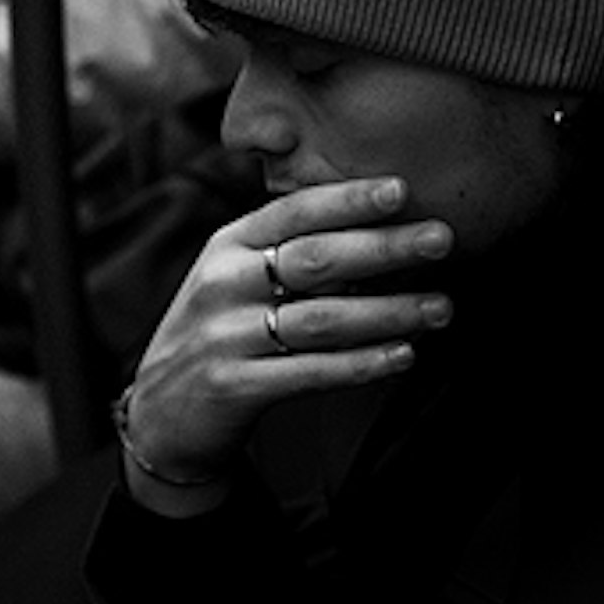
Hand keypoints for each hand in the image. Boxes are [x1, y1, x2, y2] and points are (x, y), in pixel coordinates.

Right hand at [116, 176, 450, 501]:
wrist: (161, 414)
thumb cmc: (219, 333)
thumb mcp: (234, 277)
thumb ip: (286, 249)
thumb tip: (378, 228)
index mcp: (228, 245)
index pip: (294, 211)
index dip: (348, 199)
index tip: (401, 189)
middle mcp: (224, 283)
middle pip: (315, 258)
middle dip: (384, 247)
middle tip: (441, 239)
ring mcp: (226, 336)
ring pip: (321, 318)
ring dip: (389, 311)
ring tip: (440, 307)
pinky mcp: (234, 385)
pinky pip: (309, 372)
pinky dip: (360, 364)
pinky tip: (403, 355)